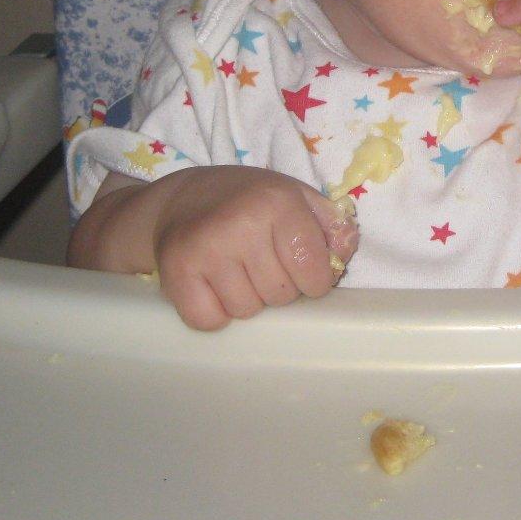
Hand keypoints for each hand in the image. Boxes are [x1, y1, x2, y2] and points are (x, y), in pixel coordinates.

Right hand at [72, 165, 358, 330]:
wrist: (181, 199)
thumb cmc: (250, 202)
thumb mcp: (298, 198)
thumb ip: (332, 226)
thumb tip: (344, 256)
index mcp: (278, 202)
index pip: (316, 272)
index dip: (314, 280)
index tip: (301, 268)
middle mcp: (241, 224)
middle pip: (282, 295)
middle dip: (279, 288)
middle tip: (262, 264)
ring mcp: (205, 249)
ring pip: (247, 311)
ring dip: (247, 300)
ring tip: (236, 271)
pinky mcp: (176, 272)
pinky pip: (208, 321)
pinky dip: (214, 313)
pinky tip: (213, 286)